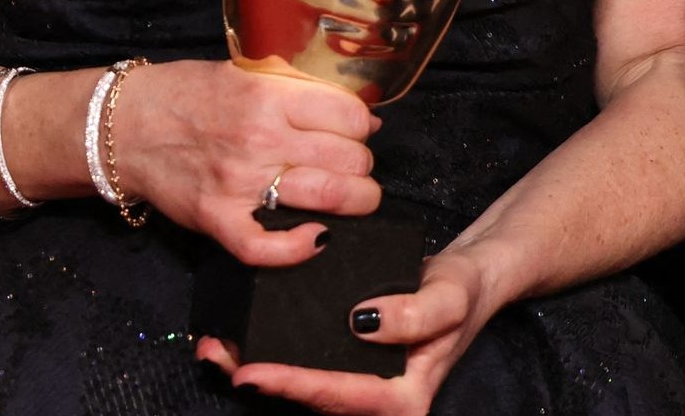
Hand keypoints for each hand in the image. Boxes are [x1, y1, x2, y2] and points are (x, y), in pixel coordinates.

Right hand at [109, 59, 379, 266]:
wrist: (125, 126)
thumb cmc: (185, 95)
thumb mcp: (244, 73)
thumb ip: (299, 89)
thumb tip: (366, 117)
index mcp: (267, 94)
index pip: (350, 116)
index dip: (362, 126)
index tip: (356, 132)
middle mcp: (258, 137)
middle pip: (348, 159)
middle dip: (361, 164)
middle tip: (352, 165)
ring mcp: (238, 182)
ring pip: (328, 198)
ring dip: (356, 201)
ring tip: (354, 198)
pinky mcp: (217, 218)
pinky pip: (268, 247)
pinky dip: (300, 248)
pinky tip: (317, 238)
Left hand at [195, 242, 508, 412]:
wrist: (467, 283)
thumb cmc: (461, 292)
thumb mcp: (449, 298)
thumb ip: (416, 315)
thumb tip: (363, 323)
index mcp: (404, 400)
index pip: (341, 394)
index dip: (295, 385)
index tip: (254, 373)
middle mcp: (378, 401)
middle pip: (314, 399)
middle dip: (264, 382)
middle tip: (220, 361)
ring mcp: (360, 385)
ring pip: (304, 388)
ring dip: (259, 371)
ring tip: (216, 351)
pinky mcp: (347, 365)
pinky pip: (307, 367)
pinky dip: (272, 354)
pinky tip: (238, 341)